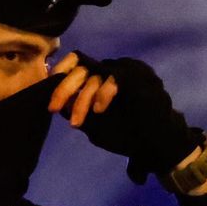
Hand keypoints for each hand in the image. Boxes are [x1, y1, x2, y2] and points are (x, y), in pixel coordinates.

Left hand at [57, 54, 200, 181]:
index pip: (77, 61)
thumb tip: (59, 102)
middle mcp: (115, 69)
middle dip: (64, 89)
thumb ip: (76, 111)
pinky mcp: (140, 76)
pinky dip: (104, 92)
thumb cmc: (126, 135)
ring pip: (95, 73)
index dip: (61, 71)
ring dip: (82, 98)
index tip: (50, 90)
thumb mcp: (93, 124)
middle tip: (54, 109)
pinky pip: (115, 76)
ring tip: (78, 122)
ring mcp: (129, 70)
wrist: (156, 144)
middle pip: (81, 67)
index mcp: (103, 77)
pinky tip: (100, 109)